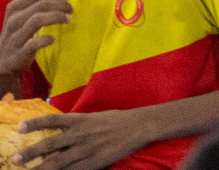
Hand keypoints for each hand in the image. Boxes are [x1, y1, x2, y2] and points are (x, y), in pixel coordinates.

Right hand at [0, 0, 69, 76]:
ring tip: (68, 19)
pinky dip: (46, 39)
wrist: (2, 62)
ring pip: (37, 20)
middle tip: (71, 8)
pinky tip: (53, 38)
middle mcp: (13, 20)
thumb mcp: (18, 9)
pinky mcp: (19, 52)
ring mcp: (15, 36)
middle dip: (60, 4)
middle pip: (40, 5)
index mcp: (14, 8)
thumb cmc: (15, 31)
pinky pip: (34, 43)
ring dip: (57, 17)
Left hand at [18, 107, 156, 169]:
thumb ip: (77, 125)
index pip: (52, 120)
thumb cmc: (117, 120)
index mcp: (80, 119)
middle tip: (16, 159)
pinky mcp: (94, 161)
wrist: (138, 126)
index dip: (35, 124)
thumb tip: (59, 132)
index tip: (20, 128)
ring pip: (58, 161)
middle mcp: (80, 134)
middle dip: (31, 152)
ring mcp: (86, 149)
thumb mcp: (95, 117)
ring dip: (41, 168)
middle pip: (50, 144)